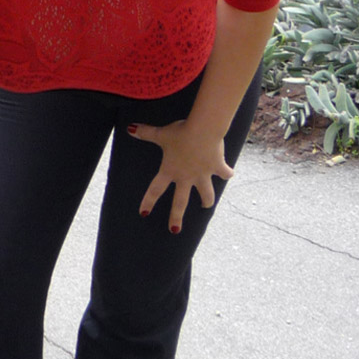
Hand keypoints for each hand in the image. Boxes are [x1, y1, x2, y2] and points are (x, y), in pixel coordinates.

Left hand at [125, 119, 233, 233]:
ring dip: (207, 200)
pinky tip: (228, 173)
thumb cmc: (181, 132)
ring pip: (206, 194)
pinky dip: (227, 173)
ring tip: (206, 205)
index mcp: (170, 170)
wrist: (204, 129)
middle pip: (180, 202)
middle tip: (174, 230)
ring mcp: (203, 175)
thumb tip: (130, 129)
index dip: (148, 202)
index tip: (143, 213)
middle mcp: (186, 177)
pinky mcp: (217, 167)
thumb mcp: (161, 134)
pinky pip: (224, 173)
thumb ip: (146, 133)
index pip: (155, 190)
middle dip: (176, 217)